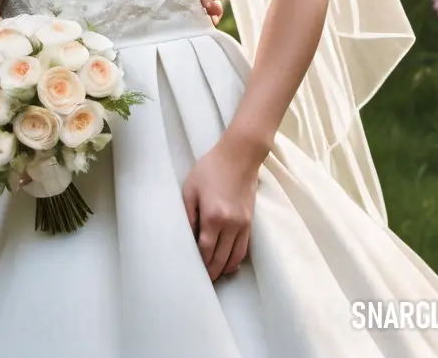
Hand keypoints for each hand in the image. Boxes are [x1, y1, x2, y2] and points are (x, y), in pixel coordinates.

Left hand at [181, 137, 258, 281]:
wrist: (239, 157)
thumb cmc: (210, 169)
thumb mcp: (190, 188)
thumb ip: (187, 214)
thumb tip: (187, 236)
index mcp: (213, 216)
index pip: (206, 250)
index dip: (200, 263)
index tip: (193, 271)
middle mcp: (230, 225)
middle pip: (220, 258)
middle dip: (211, 271)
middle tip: (202, 281)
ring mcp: (243, 225)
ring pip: (234, 257)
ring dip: (224, 269)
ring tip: (214, 276)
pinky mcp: (250, 222)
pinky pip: (244, 248)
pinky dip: (236, 260)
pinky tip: (229, 264)